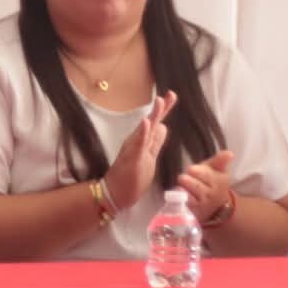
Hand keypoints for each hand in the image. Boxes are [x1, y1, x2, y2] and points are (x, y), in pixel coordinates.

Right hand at [104, 90, 176, 211]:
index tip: (172, 96)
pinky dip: (143, 133)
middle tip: (171, 94)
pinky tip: (146, 122)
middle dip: (161, 109)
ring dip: (153, 115)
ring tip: (160, 101)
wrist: (115, 193)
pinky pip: (138, 144)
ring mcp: (134, 149)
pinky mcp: (132, 158)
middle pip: (152, 122)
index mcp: (143, 142)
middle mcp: (137, 142)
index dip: (164, 111)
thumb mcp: (148, 158)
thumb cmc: (131, 178)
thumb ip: (155, 143)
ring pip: (145, 129)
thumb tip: (163, 126)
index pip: (156, 124)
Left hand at [177, 148, 235, 222]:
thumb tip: (230, 153)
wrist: (216, 206)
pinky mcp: (195, 212)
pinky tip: (179, 196)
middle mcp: (212, 194)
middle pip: (193, 184)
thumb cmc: (211, 182)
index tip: (192, 170)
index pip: (204, 174)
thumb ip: (220, 160)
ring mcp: (203, 204)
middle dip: (187, 180)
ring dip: (182, 189)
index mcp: (219, 181)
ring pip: (187, 194)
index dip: (196, 171)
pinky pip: (184, 204)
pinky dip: (180, 199)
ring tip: (182, 186)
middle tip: (184, 178)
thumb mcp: (216, 169)